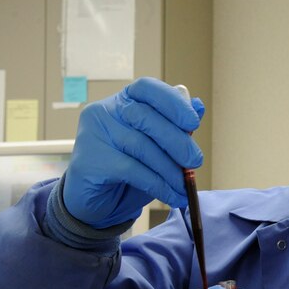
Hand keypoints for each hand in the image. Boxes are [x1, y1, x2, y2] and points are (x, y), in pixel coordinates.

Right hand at [63, 77, 203, 227]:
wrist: (96, 200)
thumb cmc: (129, 169)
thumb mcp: (157, 147)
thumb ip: (175, 127)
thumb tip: (199, 106)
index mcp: (123, 101)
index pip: (146, 88)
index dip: (172, 102)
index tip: (193, 122)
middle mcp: (105, 112)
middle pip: (146, 117)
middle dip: (177, 141)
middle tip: (195, 161)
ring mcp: (94, 134)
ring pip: (141, 146)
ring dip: (169, 169)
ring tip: (184, 186)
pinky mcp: (89, 161)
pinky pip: (131, 170)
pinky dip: (157, 184)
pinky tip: (171, 195)